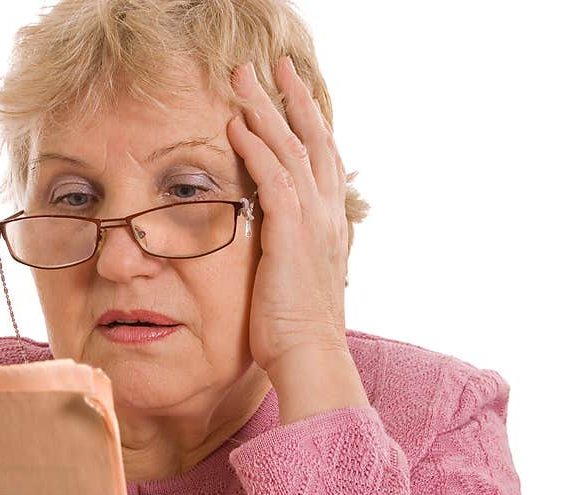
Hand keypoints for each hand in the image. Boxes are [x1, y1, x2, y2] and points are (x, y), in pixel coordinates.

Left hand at [227, 56, 349, 373]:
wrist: (309, 356)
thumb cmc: (296, 326)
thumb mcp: (299, 277)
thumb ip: (293, 247)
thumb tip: (279, 238)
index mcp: (329, 222)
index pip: (322, 157)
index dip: (308, 121)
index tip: (292, 93)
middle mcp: (327, 213)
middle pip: (313, 139)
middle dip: (292, 98)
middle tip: (273, 65)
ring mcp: (313, 221)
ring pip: (292, 149)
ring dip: (268, 110)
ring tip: (245, 79)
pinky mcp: (292, 235)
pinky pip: (274, 178)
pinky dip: (256, 149)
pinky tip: (237, 126)